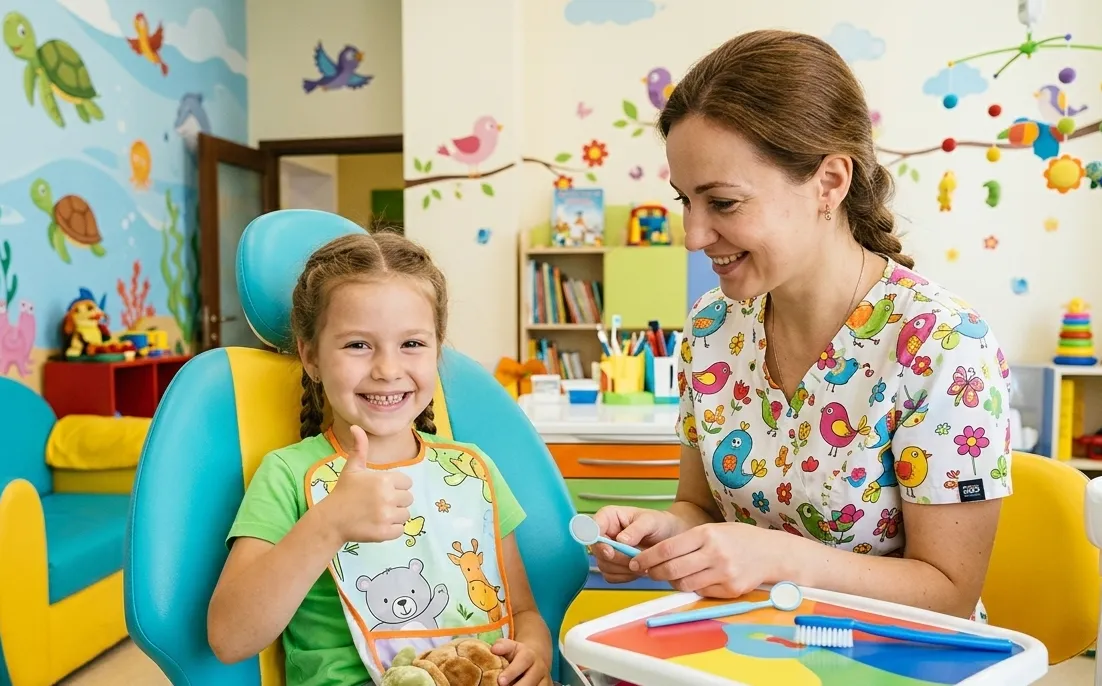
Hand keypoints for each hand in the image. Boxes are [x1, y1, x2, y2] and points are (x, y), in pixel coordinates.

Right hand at [325, 425, 412, 542]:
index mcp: (384, 479)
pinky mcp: (385, 533)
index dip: (396, 486)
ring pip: (405, 515)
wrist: (331, 520)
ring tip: (378, 514)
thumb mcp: (352, 468)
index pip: (407, 483)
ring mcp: (386, 516)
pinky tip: (377, 524)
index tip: (382, 490)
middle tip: (379, 503)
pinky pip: (400, 530)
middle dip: (396, 501)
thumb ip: (360, 448)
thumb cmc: (344, 492)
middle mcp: (388, 497)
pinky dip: (391, 530)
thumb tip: (356, 427)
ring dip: (395, 516)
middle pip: (408, 499)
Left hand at [491, 638, 550, 685]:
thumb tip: (494, 649)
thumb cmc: (517, 655)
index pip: (522, 662)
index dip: (512, 672)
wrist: (534, 661)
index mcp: (529, 655)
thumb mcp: (510, 647)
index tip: (500, 681)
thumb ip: (502, 646)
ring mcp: (545, 679)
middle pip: (530, 680)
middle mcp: (540, 667)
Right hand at [591, 506, 681, 583]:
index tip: (610, 551)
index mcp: (609, 517)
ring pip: (604, 565)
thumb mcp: (651, 521)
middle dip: (616, 558)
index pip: (593, 527)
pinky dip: (625, 576)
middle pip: (597, 550)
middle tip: (635, 558)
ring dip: (623, 568)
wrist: (671, 538)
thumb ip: (636, 529)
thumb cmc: (659, 523)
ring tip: (642, 563)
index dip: (598, 540)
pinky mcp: (613, 566)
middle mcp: (604, 533)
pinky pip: (611, 576)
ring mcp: (607, 551)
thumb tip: (621, 540)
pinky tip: (638, 570)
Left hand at [630, 522, 792, 597]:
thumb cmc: (738, 538)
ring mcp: (723, 573)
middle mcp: (714, 554)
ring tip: (671, 576)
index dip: (646, 557)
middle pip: (671, 570)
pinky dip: (692, 587)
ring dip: (671, 582)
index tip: (635, 561)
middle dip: (653, 573)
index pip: (667, 549)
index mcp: (706, 534)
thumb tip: (658, 555)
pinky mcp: (730, 590)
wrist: (771, 552)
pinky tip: (694, 579)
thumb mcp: (713, 529)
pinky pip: (700, 592)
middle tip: (647, 572)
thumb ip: (688, 541)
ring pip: (684, 584)